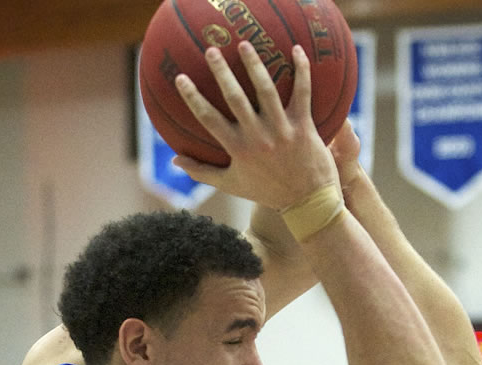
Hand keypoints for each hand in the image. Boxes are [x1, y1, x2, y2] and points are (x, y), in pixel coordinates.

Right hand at [172, 42, 338, 208]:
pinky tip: (296, 49)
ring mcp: (282, 130)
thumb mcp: (231, 184)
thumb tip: (174, 160)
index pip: (209, 119)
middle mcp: (258, 137)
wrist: (307, 202)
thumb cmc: (267, 192)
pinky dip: (302, 70)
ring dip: (255, 65)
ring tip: (245, 44)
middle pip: (235, 98)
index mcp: (238, 149)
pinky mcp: (304, 125)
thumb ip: (202, 171)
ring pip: (267, 90)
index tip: (180, 78)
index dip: (193, 97)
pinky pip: (303, 92)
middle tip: (211, 50)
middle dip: (221, 72)